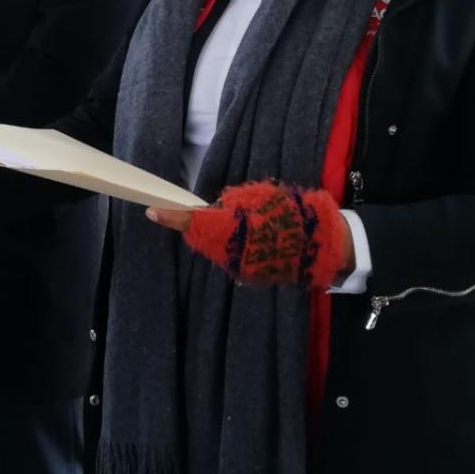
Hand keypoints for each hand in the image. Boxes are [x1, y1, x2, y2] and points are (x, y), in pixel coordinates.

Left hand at [145, 181, 351, 287]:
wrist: (323, 247)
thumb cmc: (291, 213)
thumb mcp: (259, 196)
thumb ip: (231, 203)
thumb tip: (214, 210)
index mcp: (229, 227)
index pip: (192, 221)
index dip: (171, 216)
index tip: (151, 210)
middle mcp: (228, 252)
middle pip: (202, 236)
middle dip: (201, 223)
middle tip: (213, 211)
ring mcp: (239, 268)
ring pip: (217, 248)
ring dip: (220, 235)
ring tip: (244, 225)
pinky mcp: (250, 277)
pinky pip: (233, 258)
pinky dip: (236, 246)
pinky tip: (254, 238)